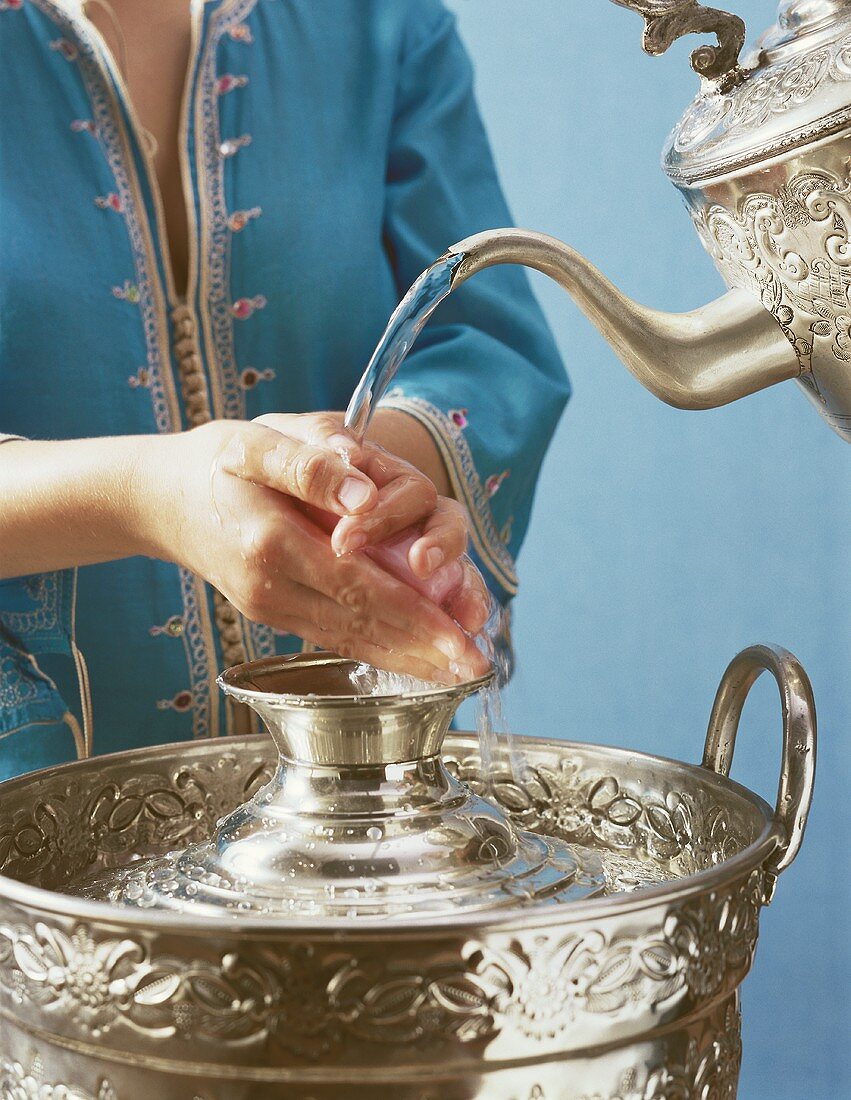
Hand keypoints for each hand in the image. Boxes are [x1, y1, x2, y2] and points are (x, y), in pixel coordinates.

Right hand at [135, 416, 489, 682]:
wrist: (160, 499)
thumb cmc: (215, 461)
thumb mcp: (254, 442)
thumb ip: (310, 465)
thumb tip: (364, 494)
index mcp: (271, 542)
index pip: (361, 587)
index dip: (417, 616)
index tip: (462, 639)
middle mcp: (272, 587)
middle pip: (364, 625)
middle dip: (426, 649)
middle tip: (478, 668)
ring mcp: (271, 606)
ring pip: (353, 639)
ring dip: (408, 659)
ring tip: (458, 674)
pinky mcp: (275, 612)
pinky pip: (336, 636)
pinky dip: (378, 650)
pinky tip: (412, 660)